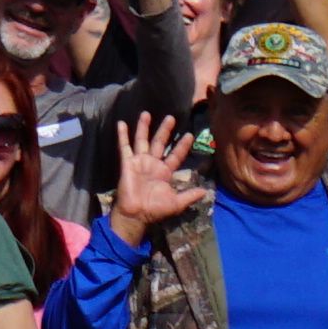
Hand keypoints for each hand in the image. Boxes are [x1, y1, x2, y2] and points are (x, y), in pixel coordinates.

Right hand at [105, 112, 201, 243]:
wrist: (136, 214)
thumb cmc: (155, 210)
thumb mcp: (176, 203)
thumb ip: (189, 196)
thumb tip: (206, 191)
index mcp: (165, 172)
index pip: (176, 155)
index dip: (182, 145)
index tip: (190, 134)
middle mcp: (153, 164)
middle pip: (160, 143)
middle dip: (165, 130)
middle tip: (171, 117)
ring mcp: (139, 162)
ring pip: (142, 140)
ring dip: (144, 127)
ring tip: (146, 113)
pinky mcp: (128, 163)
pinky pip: (124, 147)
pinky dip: (122, 135)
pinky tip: (121, 123)